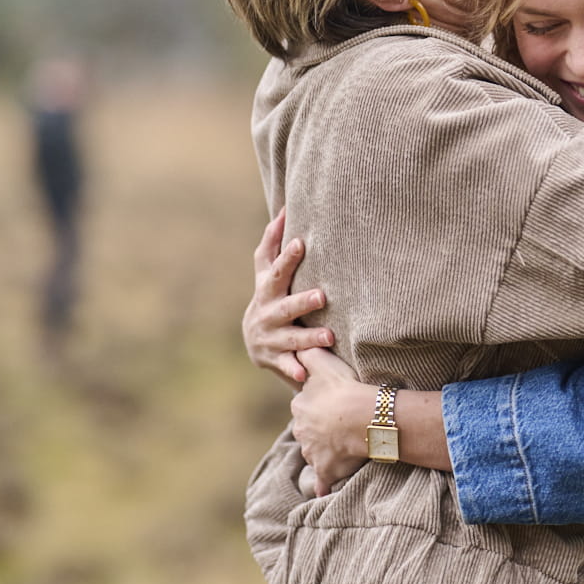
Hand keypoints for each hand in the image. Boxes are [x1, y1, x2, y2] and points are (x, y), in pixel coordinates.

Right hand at [243, 211, 334, 384]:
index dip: (286, 256)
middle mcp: (266, 313)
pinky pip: (285, 367)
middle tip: (322, 296)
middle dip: (302, 301)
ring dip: (308, 338)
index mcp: (267, 289)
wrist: (255, 342)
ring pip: (290, 338)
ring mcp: (269, 338)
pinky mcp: (274, 360)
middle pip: (284, 306)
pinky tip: (304, 376)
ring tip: (329, 337)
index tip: (301, 242)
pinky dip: (293, 370)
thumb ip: (273, 244)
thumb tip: (284, 208)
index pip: (274, 270)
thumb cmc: (269, 297)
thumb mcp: (266, 273)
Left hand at [290, 348, 374, 495]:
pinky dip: (323, 485)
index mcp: (300, 408)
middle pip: (309, 432)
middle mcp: (301, 432)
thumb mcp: (322, 362)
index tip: (334, 405)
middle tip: (341, 426)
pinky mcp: (325, 470)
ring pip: (316, 453)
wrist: (360, 417)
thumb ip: (308, 354)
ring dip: (326, 452)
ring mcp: (313, 453)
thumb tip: (298, 348)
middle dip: (320, 431)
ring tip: (345, 447)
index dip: (320, 406)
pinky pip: (323, 481)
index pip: (306, 408)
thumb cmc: (344, 388)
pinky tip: (325, 489)